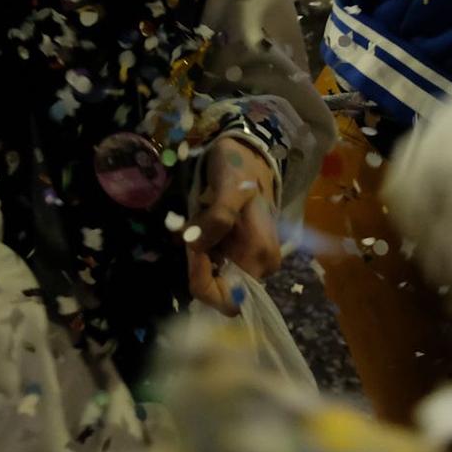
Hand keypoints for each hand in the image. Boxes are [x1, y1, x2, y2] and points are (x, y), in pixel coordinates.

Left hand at [186, 139, 280, 316]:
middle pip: (218, 287)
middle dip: (197, 263)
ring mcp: (250, 258)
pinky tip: (200, 223)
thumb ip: (217, 218)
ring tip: (196, 220)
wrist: (249, 153)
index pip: (228, 298)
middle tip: (190, 229)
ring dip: (197, 252)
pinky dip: (201, 247)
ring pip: (213, 274)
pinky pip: (214, 261)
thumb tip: (195, 245)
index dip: (202, 278)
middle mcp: (260, 265)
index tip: (191, 245)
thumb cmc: (239, 169)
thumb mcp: (228, 188)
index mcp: (261, 256)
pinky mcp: (240, 250)